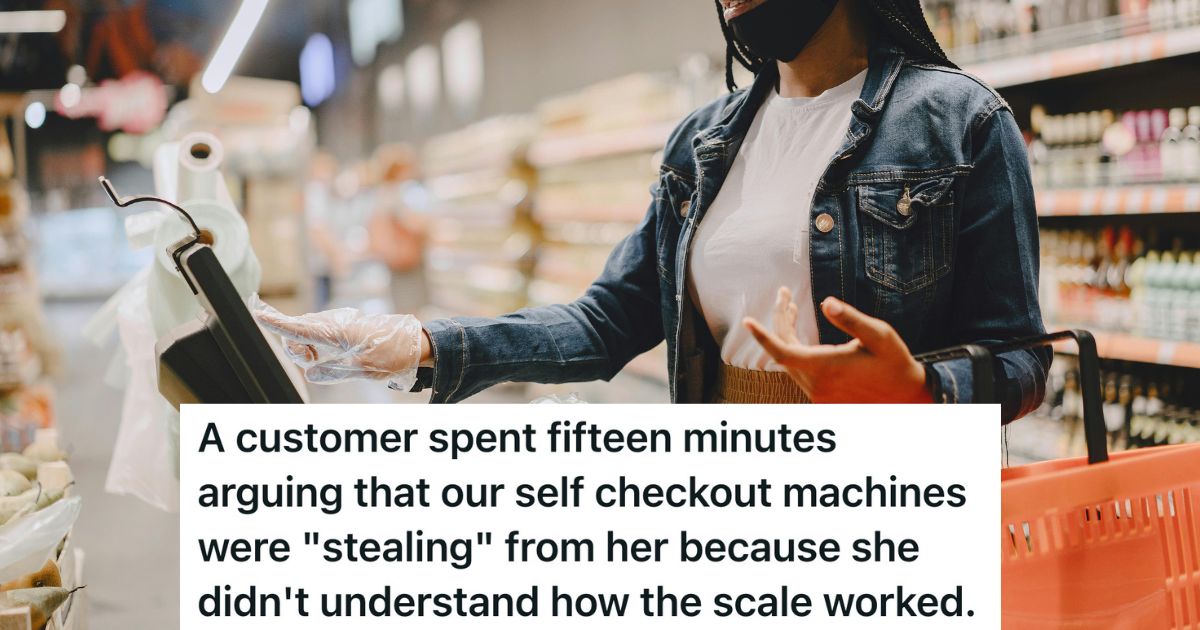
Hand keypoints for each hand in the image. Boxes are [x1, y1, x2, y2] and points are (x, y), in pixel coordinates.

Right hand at [251, 296, 425, 389]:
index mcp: (337, 332)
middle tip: (313, 364)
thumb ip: (334, 372)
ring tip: (324, 361)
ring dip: (306, 348)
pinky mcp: (343, 326)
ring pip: (306, 333)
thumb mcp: (364, 370)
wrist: (415, 342)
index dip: (277, 322)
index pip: (300, 328)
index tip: (256, 312)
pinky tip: (328, 356)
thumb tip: (310, 373)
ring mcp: (338, 323)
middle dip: (294, 348)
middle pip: (297, 332)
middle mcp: (334, 323)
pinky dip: (315, 345)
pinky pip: (318, 333)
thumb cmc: (393, 354)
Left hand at [743, 288, 931, 402]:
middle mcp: (816, 384)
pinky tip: (799, 332)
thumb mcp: (879, 335)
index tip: (747, 321)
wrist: (907, 396)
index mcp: (826, 368)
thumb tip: (826, 302)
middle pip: (784, 350)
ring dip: (786, 334)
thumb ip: (851, 319)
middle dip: (780, 320)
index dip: (762, 336)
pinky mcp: (821, 396)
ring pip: (789, 360)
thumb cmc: (895, 362)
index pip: (782, 351)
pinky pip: (798, 370)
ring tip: (790, 306)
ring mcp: (817, 393)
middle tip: (784, 294)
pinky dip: (794, 349)